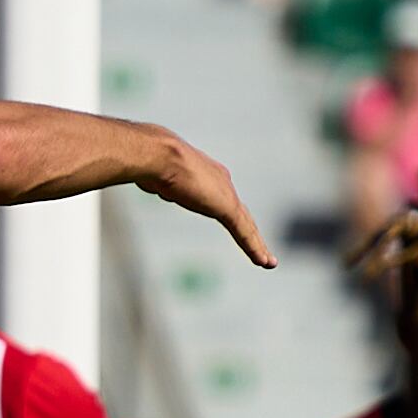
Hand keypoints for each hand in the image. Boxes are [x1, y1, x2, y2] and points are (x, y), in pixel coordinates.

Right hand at [146, 138, 277, 268]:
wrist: (159, 155)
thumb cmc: (149, 160)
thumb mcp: (156, 173)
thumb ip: (160, 180)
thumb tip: (150, 181)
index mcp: (205, 173)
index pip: (221, 197)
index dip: (228, 211)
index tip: (233, 222)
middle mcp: (220, 181)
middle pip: (239, 212)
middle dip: (250, 230)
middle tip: (260, 248)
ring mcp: (225, 194)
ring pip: (246, 224)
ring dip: (257, 244)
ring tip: (267, 262)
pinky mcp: (227, 206)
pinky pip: (244, 231)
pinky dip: (254, 247)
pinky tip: (264, 262)